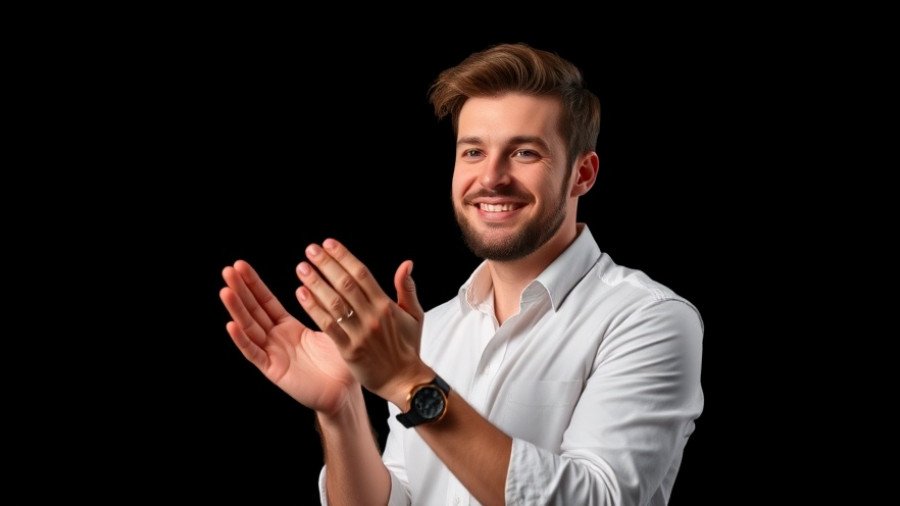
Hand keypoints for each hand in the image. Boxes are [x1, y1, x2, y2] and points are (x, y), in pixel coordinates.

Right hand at [220, 260, 355, 415]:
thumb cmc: (340, 361)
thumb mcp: (331, 327)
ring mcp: (272, 354)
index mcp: (288, 327)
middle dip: (241, 290)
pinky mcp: (273, 370)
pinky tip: (231, 325)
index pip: (266, 301)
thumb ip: (323, 307)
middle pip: (253, 310)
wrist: (344, 392)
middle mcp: (275, 338)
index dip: (253, 284)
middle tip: (228, 269)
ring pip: (249, 328)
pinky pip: (254, 353)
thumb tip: (319, 281)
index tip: (241, 265)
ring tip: (226, 290)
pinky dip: (242, 340)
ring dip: (237, 310)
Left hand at [295, 238, 426, 405]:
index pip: (362, 274)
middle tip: (310, 250)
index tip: (328, 244)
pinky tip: (301, 294)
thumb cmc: (408, 347)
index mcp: (386, 305)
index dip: (344, 257)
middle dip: (326, 264)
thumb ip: (407, 288)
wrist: (405, 380)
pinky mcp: (349, 350)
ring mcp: (360, 333)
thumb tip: (407, 263)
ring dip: (316, 283)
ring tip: (302, 268)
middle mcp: (373, 316)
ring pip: (334, 303)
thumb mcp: (414, 315)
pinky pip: (328, 326)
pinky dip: (314, 309)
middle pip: (346, 284)